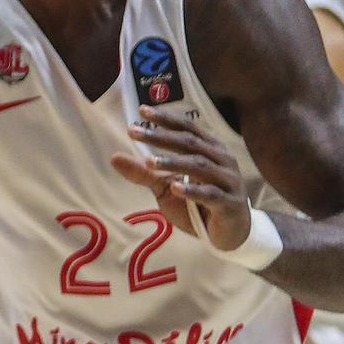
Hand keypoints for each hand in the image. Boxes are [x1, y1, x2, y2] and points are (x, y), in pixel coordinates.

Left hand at [112, 105, 249, 248]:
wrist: (230, 233)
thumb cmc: (198, 204)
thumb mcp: (166, 187)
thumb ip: (144, 172)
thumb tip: (114, 157)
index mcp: (210, 149)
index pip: (187, 128)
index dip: (166, 119)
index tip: (141, 111)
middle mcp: (222, 160)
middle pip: (189, 143)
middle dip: (160, 136)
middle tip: (133, 132)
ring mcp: (229, 181)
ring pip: (200, 166)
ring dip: (173, 162)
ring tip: (149, 161)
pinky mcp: (229, 204)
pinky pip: (210, 194)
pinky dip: (192, 190)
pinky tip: (175, 188)